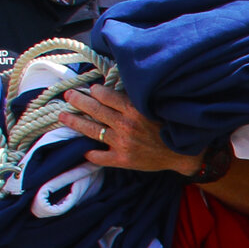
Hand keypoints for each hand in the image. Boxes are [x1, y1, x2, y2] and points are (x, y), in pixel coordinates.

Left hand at [60, 85, 198, 174]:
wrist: (184, 154)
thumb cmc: (171, 126)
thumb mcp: (155, 107)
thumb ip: (136, 99)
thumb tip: (116, 87)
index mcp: (134, 109)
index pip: (105, 95)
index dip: (95, 90)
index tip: (91, 88)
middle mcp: (125, 125)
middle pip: (94, 109)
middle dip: (78, 100)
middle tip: (68, 95)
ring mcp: (122, 143)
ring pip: (91, 130)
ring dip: (74, 122)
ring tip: (63, 116)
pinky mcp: (123, 160)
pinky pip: (100, 156)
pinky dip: (90, 153)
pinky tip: (84, 150)